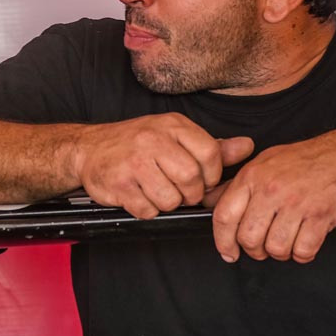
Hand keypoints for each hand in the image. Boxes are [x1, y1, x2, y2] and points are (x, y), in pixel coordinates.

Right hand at [75, 113, 253, 218]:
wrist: (87, 149)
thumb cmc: (135, 144)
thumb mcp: (173, 136)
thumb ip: (212, 145)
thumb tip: (248, 147)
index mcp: (172, 125)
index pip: (210, 154)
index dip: (210, 175)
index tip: (200, 179)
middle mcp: (153, 139)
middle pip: (191, 180)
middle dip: (189, 194)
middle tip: (178, 190)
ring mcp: (133, 161)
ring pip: (170, 199)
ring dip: (166, 203)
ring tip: (154, 191)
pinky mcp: (118, 183)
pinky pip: (147, 210)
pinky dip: (145, 210)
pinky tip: (137, 195)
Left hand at [212, 136, 335, 263]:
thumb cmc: (304, 160)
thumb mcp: (262, 164)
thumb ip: (235, 186)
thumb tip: (209, 203)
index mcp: (251, 177)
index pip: (224, 216)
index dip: (222, 241)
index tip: (228, 252)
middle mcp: (270, 190)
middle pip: (248, 238)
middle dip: (255, 251)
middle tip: (264, 248)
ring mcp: (295, 203)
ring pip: (275, 248)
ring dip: (281, 253)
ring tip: (288, 242)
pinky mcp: (320, 215)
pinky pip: (303, 250)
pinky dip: (304, 254)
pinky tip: (305, 242)